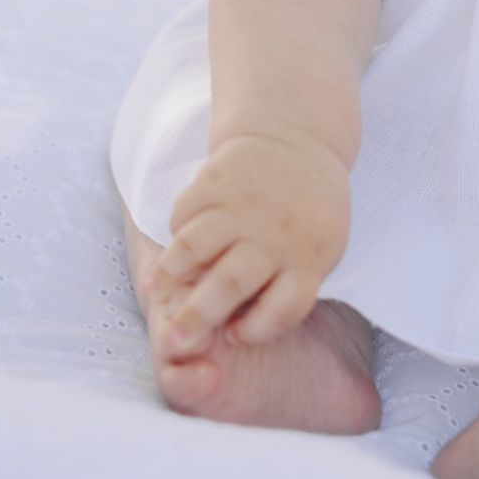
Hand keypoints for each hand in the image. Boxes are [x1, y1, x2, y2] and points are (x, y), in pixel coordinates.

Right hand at [144, 130, 350, 356]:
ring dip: (171, 274)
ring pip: (193, 247)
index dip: (255, 331)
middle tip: (173, 340)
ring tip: (161, 288)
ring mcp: (245, 203)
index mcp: (309, 255)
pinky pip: (182, 214)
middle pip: (231, 284)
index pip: (285, 308)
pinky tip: (178, 242)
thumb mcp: (317, 248)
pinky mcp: (218, 177)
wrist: (298, 137)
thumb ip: (282, 288)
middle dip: (196, 318)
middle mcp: (276, 232)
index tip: (232, 335)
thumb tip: (226, 332)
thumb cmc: (306, 214)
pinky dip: (175, 232)